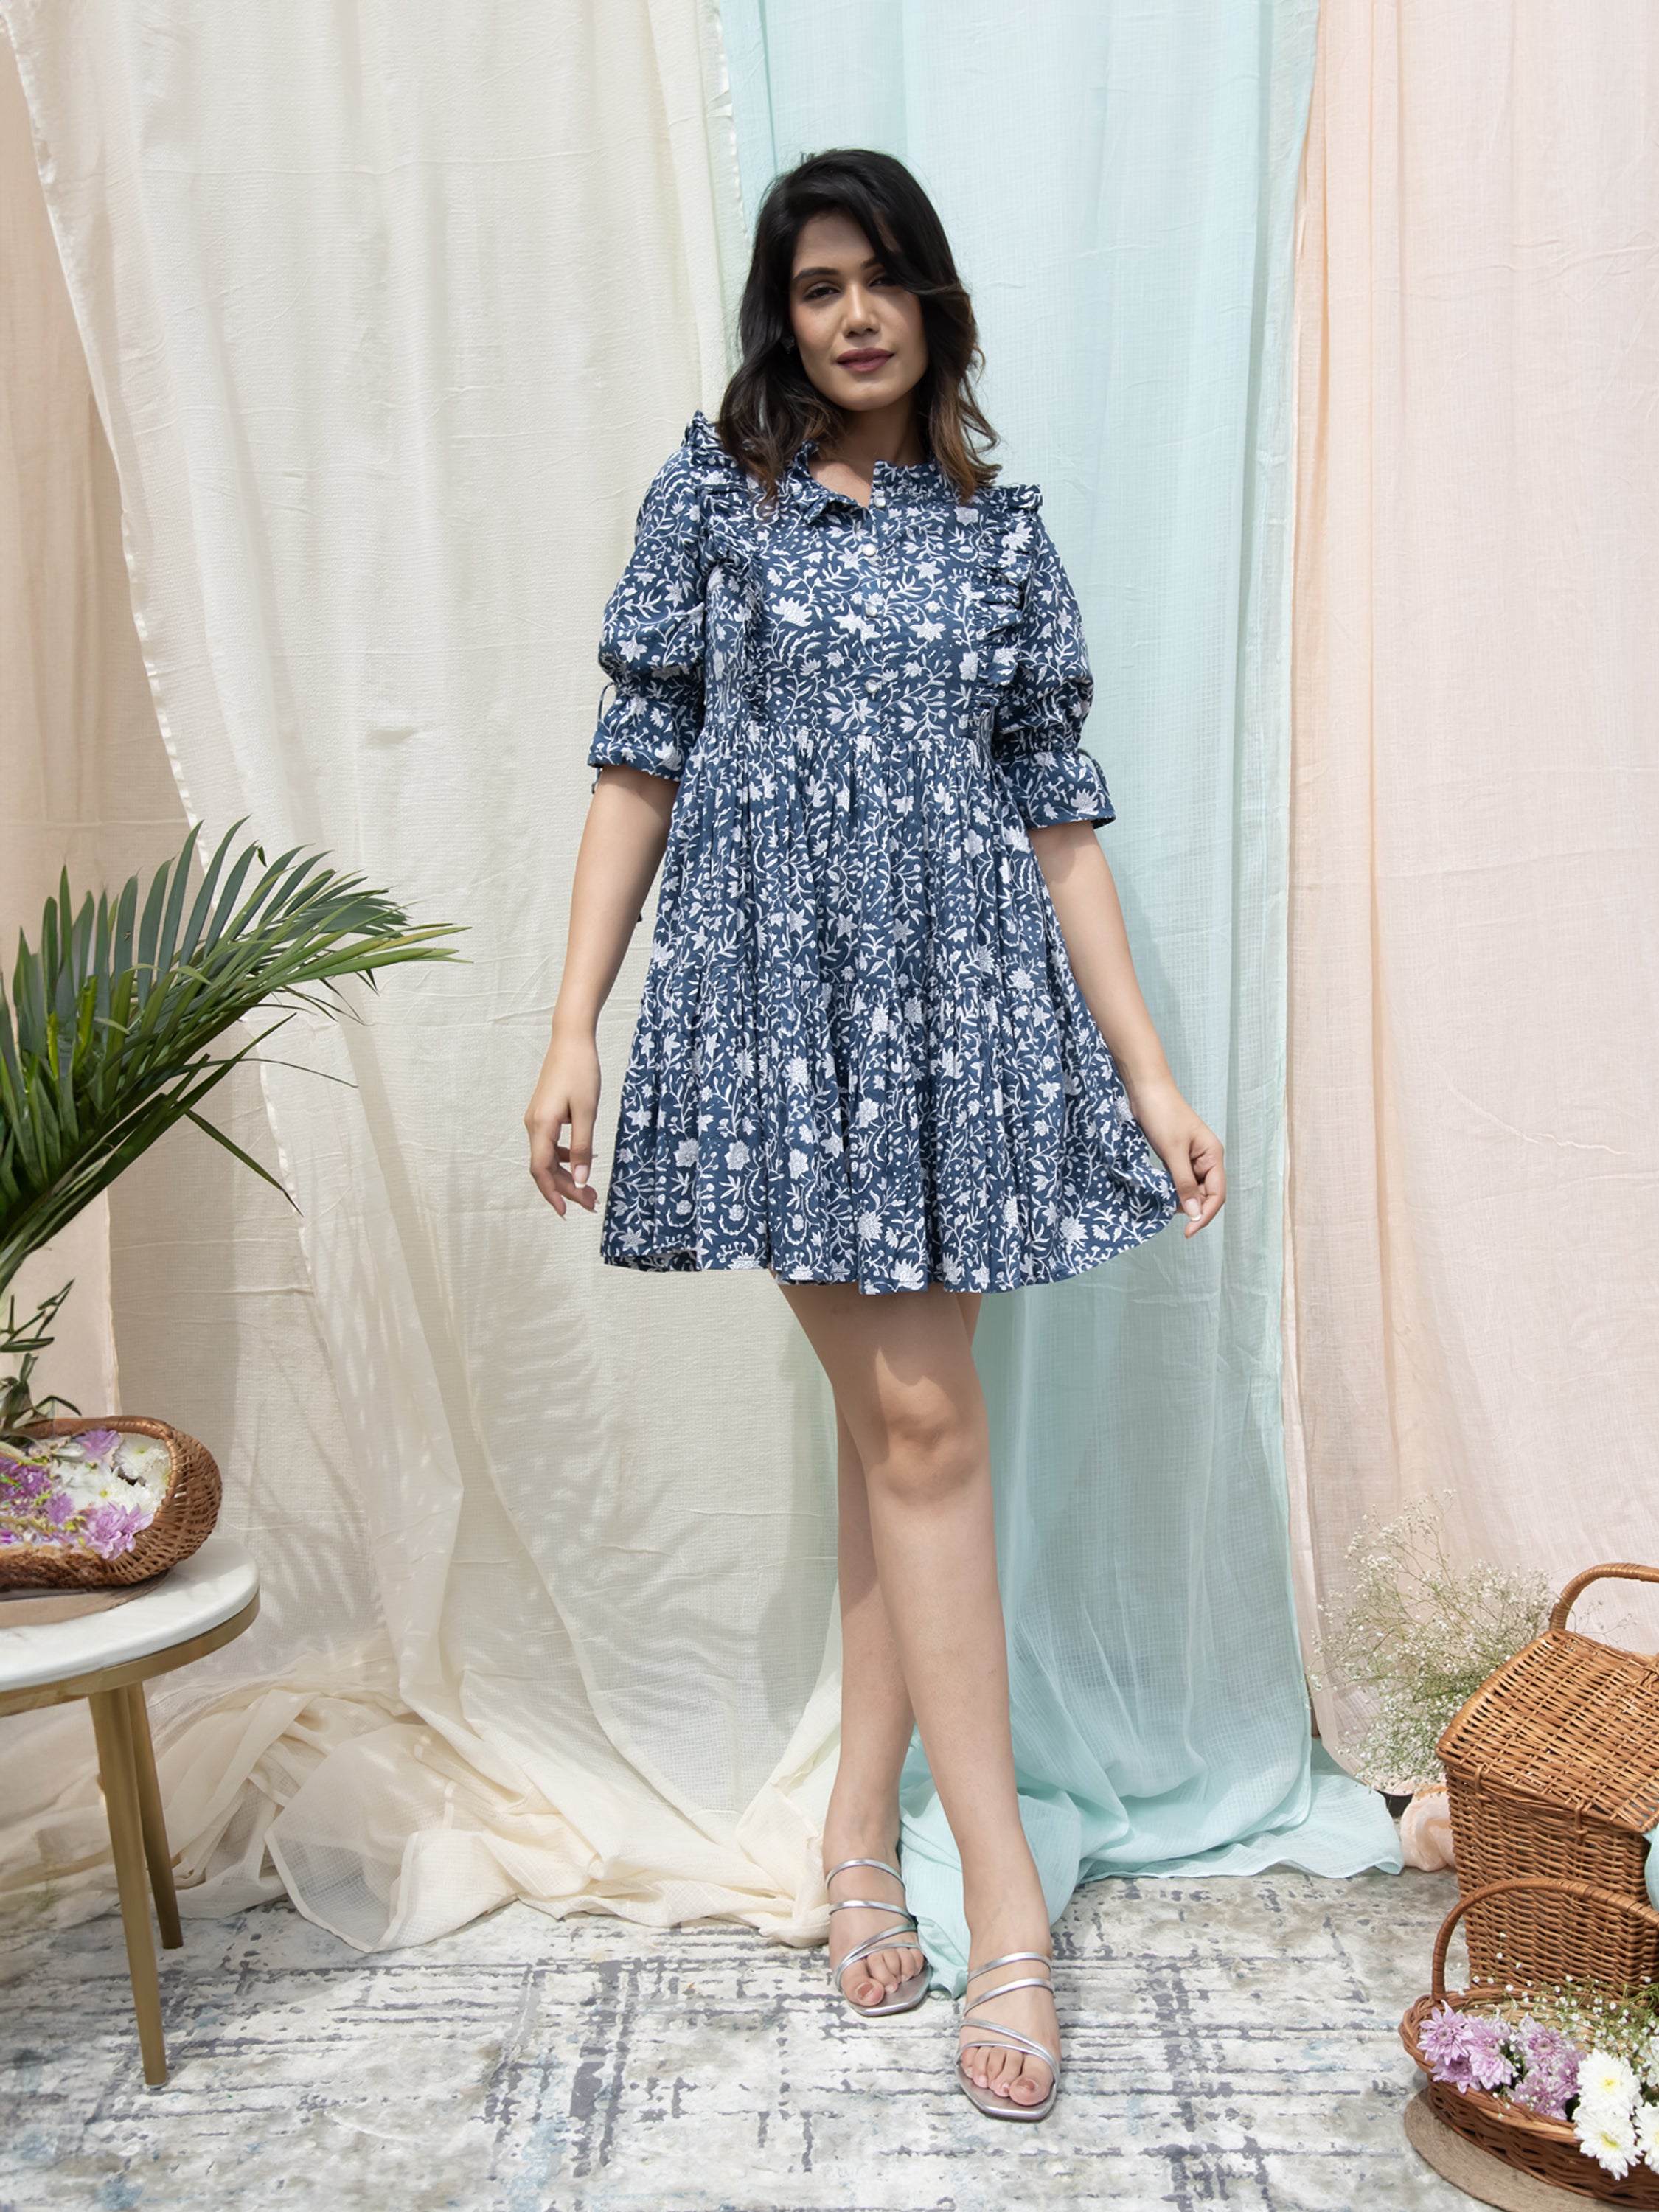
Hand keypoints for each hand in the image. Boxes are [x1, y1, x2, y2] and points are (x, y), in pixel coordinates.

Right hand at [525, 1023, 601, 1216]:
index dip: (553, 1194)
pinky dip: (566, 1157)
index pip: (541, 1170)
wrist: (571, 1040)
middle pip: (545, 1168)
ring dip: (567, 1175)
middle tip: (591, 1204)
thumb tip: (582, 1179)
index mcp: (541, 1126)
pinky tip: (584, 1159)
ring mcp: (536, 1120)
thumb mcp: (587, 1111)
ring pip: (548, 1158)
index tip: (568, 1212)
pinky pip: (550, 1144)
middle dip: (567, 1188)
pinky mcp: (543, 1114)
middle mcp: (533, 1125)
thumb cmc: (581, 1071)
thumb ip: (582, 1146)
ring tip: (590, 1189)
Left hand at [1126, 1077, 1224, 1237]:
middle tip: (1167, 1212)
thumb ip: (1184, 1183)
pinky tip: (1159, 1191)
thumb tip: (1195, 1213)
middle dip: (1190, 1207)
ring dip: (1179, 1199)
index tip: (1187, 1231)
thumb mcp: (1173, 1152)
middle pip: (1205, 1195)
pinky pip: (1179, 1180)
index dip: (1204, 1215)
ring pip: (1191, 1189)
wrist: (1146, 1089)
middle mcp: (1207, 1159)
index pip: (1217, 1195)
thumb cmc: (1162, 1114)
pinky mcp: (1177, 1156)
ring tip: (1161, 1201)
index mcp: (1213, 1156)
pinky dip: (1170, 1189)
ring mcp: (1192, 1158)